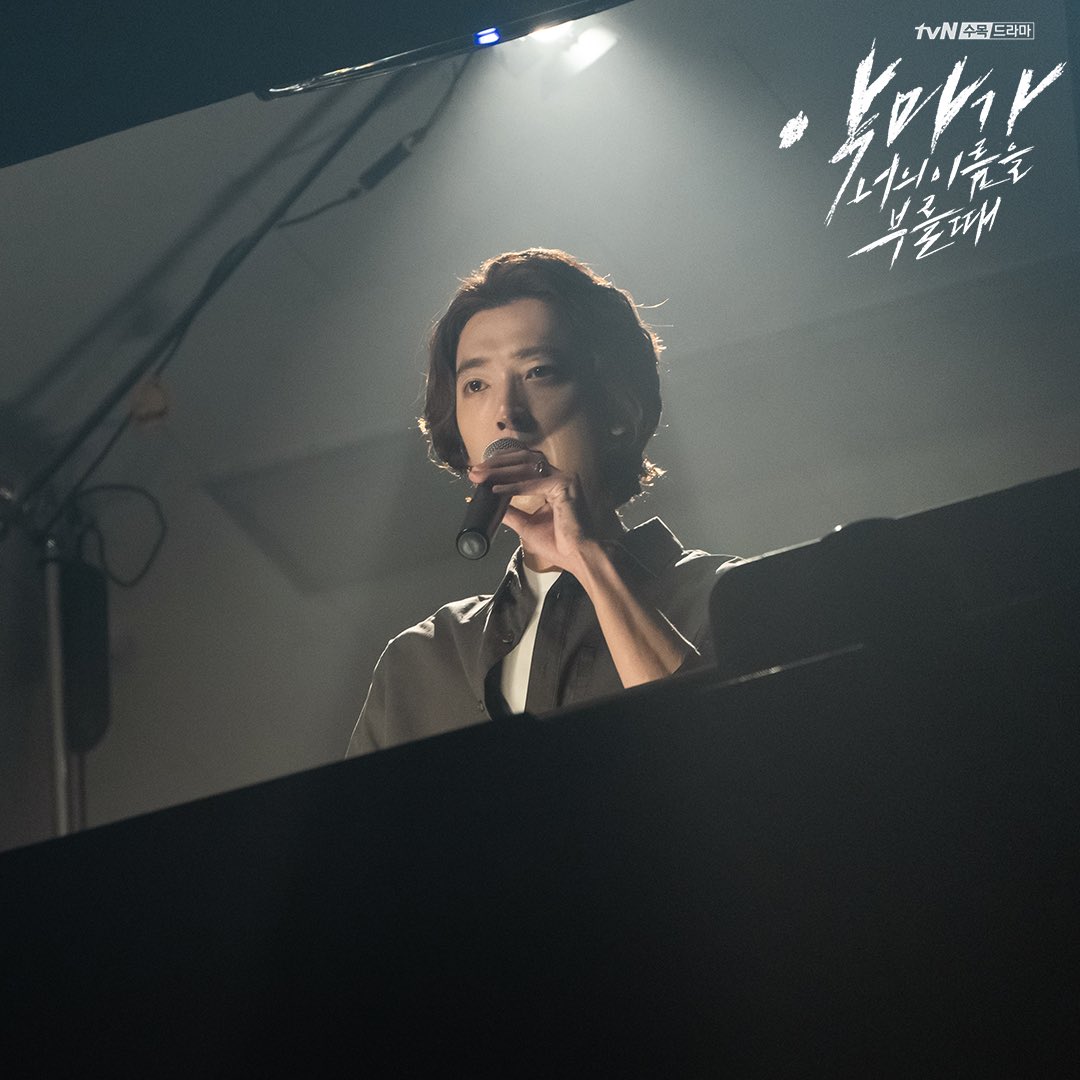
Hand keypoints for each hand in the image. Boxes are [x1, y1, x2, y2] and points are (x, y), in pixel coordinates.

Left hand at [467, 449, 606, 572]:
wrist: (580, 556)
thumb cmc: (560, 544)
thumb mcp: (527, 526)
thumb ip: (512, 513)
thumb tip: (493, 506)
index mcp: (553, 482)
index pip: (523, 465)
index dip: (500, 465)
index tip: (479, 473)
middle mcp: (560, 476)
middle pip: (523, 460)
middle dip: (496, 465)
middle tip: (475, 472)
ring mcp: (564, 478)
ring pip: (527, 467)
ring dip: (501, 471)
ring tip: (481, 478)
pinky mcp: (565, 486)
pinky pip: (534, 484)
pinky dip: (513, 487)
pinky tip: (497, 490)